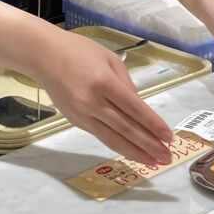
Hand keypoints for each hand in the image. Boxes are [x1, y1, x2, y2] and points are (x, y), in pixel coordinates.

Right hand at [34, 31, 173, 166]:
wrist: (44, 56)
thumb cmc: (79, 51)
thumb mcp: (109, 58)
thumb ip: (126, 83)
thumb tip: (139, 108)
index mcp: (104, 82)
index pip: (134, 109)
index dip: (153, 125)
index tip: (169, 137)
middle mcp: (94, 102)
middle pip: (126, 128)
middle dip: (149, 145)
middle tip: (167, 157)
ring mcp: (83, 114)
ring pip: (113, 138)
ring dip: (135, 152)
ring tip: (154, 163)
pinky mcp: (76, 121)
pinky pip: (101, 136)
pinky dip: (118, 145)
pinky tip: (131, 151)